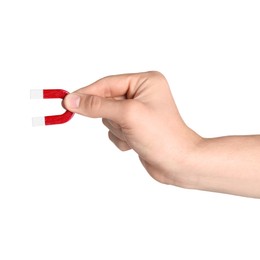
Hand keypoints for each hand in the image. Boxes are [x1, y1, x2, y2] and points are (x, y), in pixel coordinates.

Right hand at [64, 71, 200, 186]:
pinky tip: (135, 143)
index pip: (107, 83)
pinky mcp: (135, 127)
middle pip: (106, 100)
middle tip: (121, 124)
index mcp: (145, 82)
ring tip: (134, 135)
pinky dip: (120, 138)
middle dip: (111, 116)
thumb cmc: (161, 135)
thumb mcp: (127, 115)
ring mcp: (138, 111)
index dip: (87, 93)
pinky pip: (115, 129)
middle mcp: (142, 94)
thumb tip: (71, 100)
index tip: (67, 101)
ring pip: (108, 117)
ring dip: (117, 129)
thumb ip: (97, 106)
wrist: (178, 163)